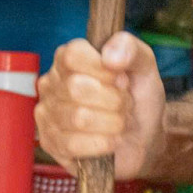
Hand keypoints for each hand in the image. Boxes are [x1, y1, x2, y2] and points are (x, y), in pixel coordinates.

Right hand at [35, 31, 165, 178]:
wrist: (145, 137)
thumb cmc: (138, 98)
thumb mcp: (143, 66)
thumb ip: (130, 48)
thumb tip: (110, 56)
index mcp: (68, 58)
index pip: (73, 55)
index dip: (104, 70)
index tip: (122, 80)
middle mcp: (51, 84)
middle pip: (76, 88)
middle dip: (113, 100)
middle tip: (124, 105)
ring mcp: (47, 115)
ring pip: (78, 118)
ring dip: (112, 123)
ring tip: (119, 122)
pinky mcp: (51, 144)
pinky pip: (74, 144)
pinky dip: (103, 144)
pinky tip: (110, 140)